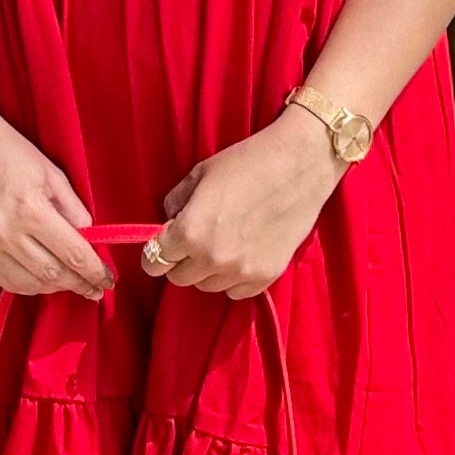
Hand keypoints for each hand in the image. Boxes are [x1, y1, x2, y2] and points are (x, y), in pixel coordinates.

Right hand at [0, 99, 111, 298]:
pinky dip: (27, 284)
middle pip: (53, 275)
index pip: (73, 254)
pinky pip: (3, 281)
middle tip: (95, 288)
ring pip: (29, 284)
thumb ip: (72, 209)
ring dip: (54, 287)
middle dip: (79, 284)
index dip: (94, 272)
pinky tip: (40, 278)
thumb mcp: (49, 172)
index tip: (108, 281)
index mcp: (30, 209)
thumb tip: (90, 240)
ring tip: (69, 283)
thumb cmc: (5, 148)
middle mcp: (3, 233)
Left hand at [148, 113, 338, 300]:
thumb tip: (168, 222)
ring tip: (221, 244)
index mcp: (190, 232)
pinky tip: (241, 254)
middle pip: (178, 278)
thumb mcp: (200, 174)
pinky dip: (233, 278)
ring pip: (207, 286)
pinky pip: (236, 291)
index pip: (154, 261)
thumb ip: (175, 203)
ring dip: (207, 270)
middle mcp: (212, 258)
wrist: (299, 166)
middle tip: (194, 240)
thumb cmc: (248, 162)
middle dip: (180, 261)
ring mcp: (241, 270)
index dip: (154, 252)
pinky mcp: (266, 275)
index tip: (162, 246)